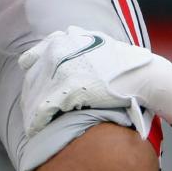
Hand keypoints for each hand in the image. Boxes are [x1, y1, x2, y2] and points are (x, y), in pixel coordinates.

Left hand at [18, 27, 171, 136]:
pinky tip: (35, 131)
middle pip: (31, 79)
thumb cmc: (123, 63)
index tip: (32, 91)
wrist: (142, 75)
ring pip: (34, 94)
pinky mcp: (68, 88)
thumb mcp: (95, 43)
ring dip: (30, 112)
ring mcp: (62, 68)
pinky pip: (43, 108)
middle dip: (29, 97)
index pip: (31, 59)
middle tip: (30, 113)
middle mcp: (58, 50)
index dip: (31, 77)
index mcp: (62, 39)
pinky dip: (37, 121)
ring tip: (31, 126)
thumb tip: (66, 42)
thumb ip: (77, 43)